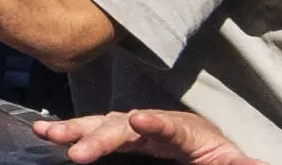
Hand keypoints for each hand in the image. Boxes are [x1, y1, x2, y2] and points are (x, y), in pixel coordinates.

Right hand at [31, 110, 257, 164]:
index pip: (171, 125)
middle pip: (126, 125)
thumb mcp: (234, 164)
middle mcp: (157, 125)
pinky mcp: (125, 140)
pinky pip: (99, 134)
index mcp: (188, 133)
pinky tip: (47, 134)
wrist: (212, 156)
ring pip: (105, 125)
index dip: (155, 123)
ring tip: (47, 132)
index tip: (138, 120)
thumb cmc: (220, 159)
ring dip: (76, 128)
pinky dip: (74, 132)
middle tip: (76, 151)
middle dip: (100, 135)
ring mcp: (138, 131)